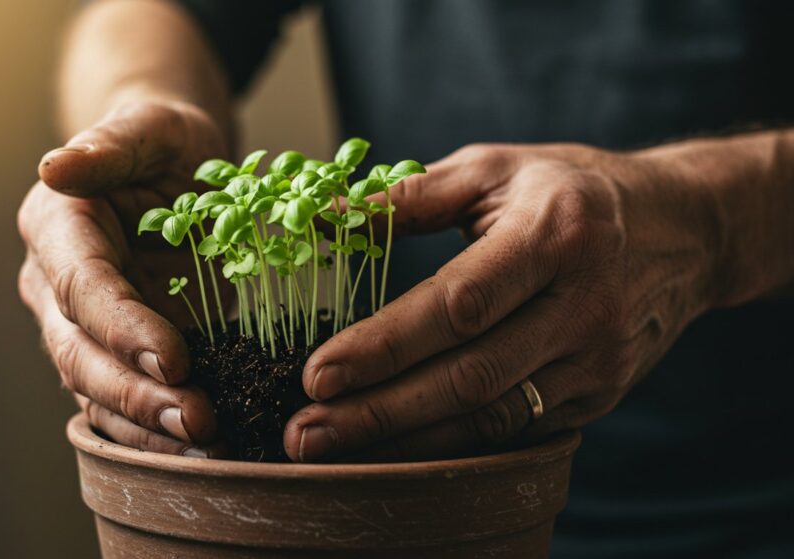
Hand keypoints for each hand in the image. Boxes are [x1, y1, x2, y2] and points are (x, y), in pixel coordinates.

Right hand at [18, 100, 227, 456]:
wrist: (170, 168)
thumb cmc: (163, 141)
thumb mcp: (149, 126)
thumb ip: (108, 145)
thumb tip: (52, 168)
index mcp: (57, 228)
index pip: (82, 288)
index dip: (123, 329)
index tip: (176, 360)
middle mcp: (56, 284)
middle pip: (80, 353)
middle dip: (135, 393)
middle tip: (198, 419)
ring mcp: (81, 325)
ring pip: (96, 389)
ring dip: (146, 425)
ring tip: (206, 443)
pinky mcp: (114, 350)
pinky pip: (121, 400)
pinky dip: (154, 430)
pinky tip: (199, 448)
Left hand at [284, 143, 721, 461]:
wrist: (682, 229)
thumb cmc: (571, 190)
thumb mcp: (497, 168)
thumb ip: (410, 196)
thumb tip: (323, 216)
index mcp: (556, 235)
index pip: (458, 305)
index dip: (385, 345)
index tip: (317, 373)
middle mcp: (584, 305)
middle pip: (469, 377)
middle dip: (378, 412)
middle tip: (303, 432)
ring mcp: (597, 359)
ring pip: (491, 418)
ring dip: (405, 440)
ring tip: (331, 447)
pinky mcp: (599, 394)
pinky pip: (515, 430)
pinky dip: (450, 444)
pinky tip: (395, 447)